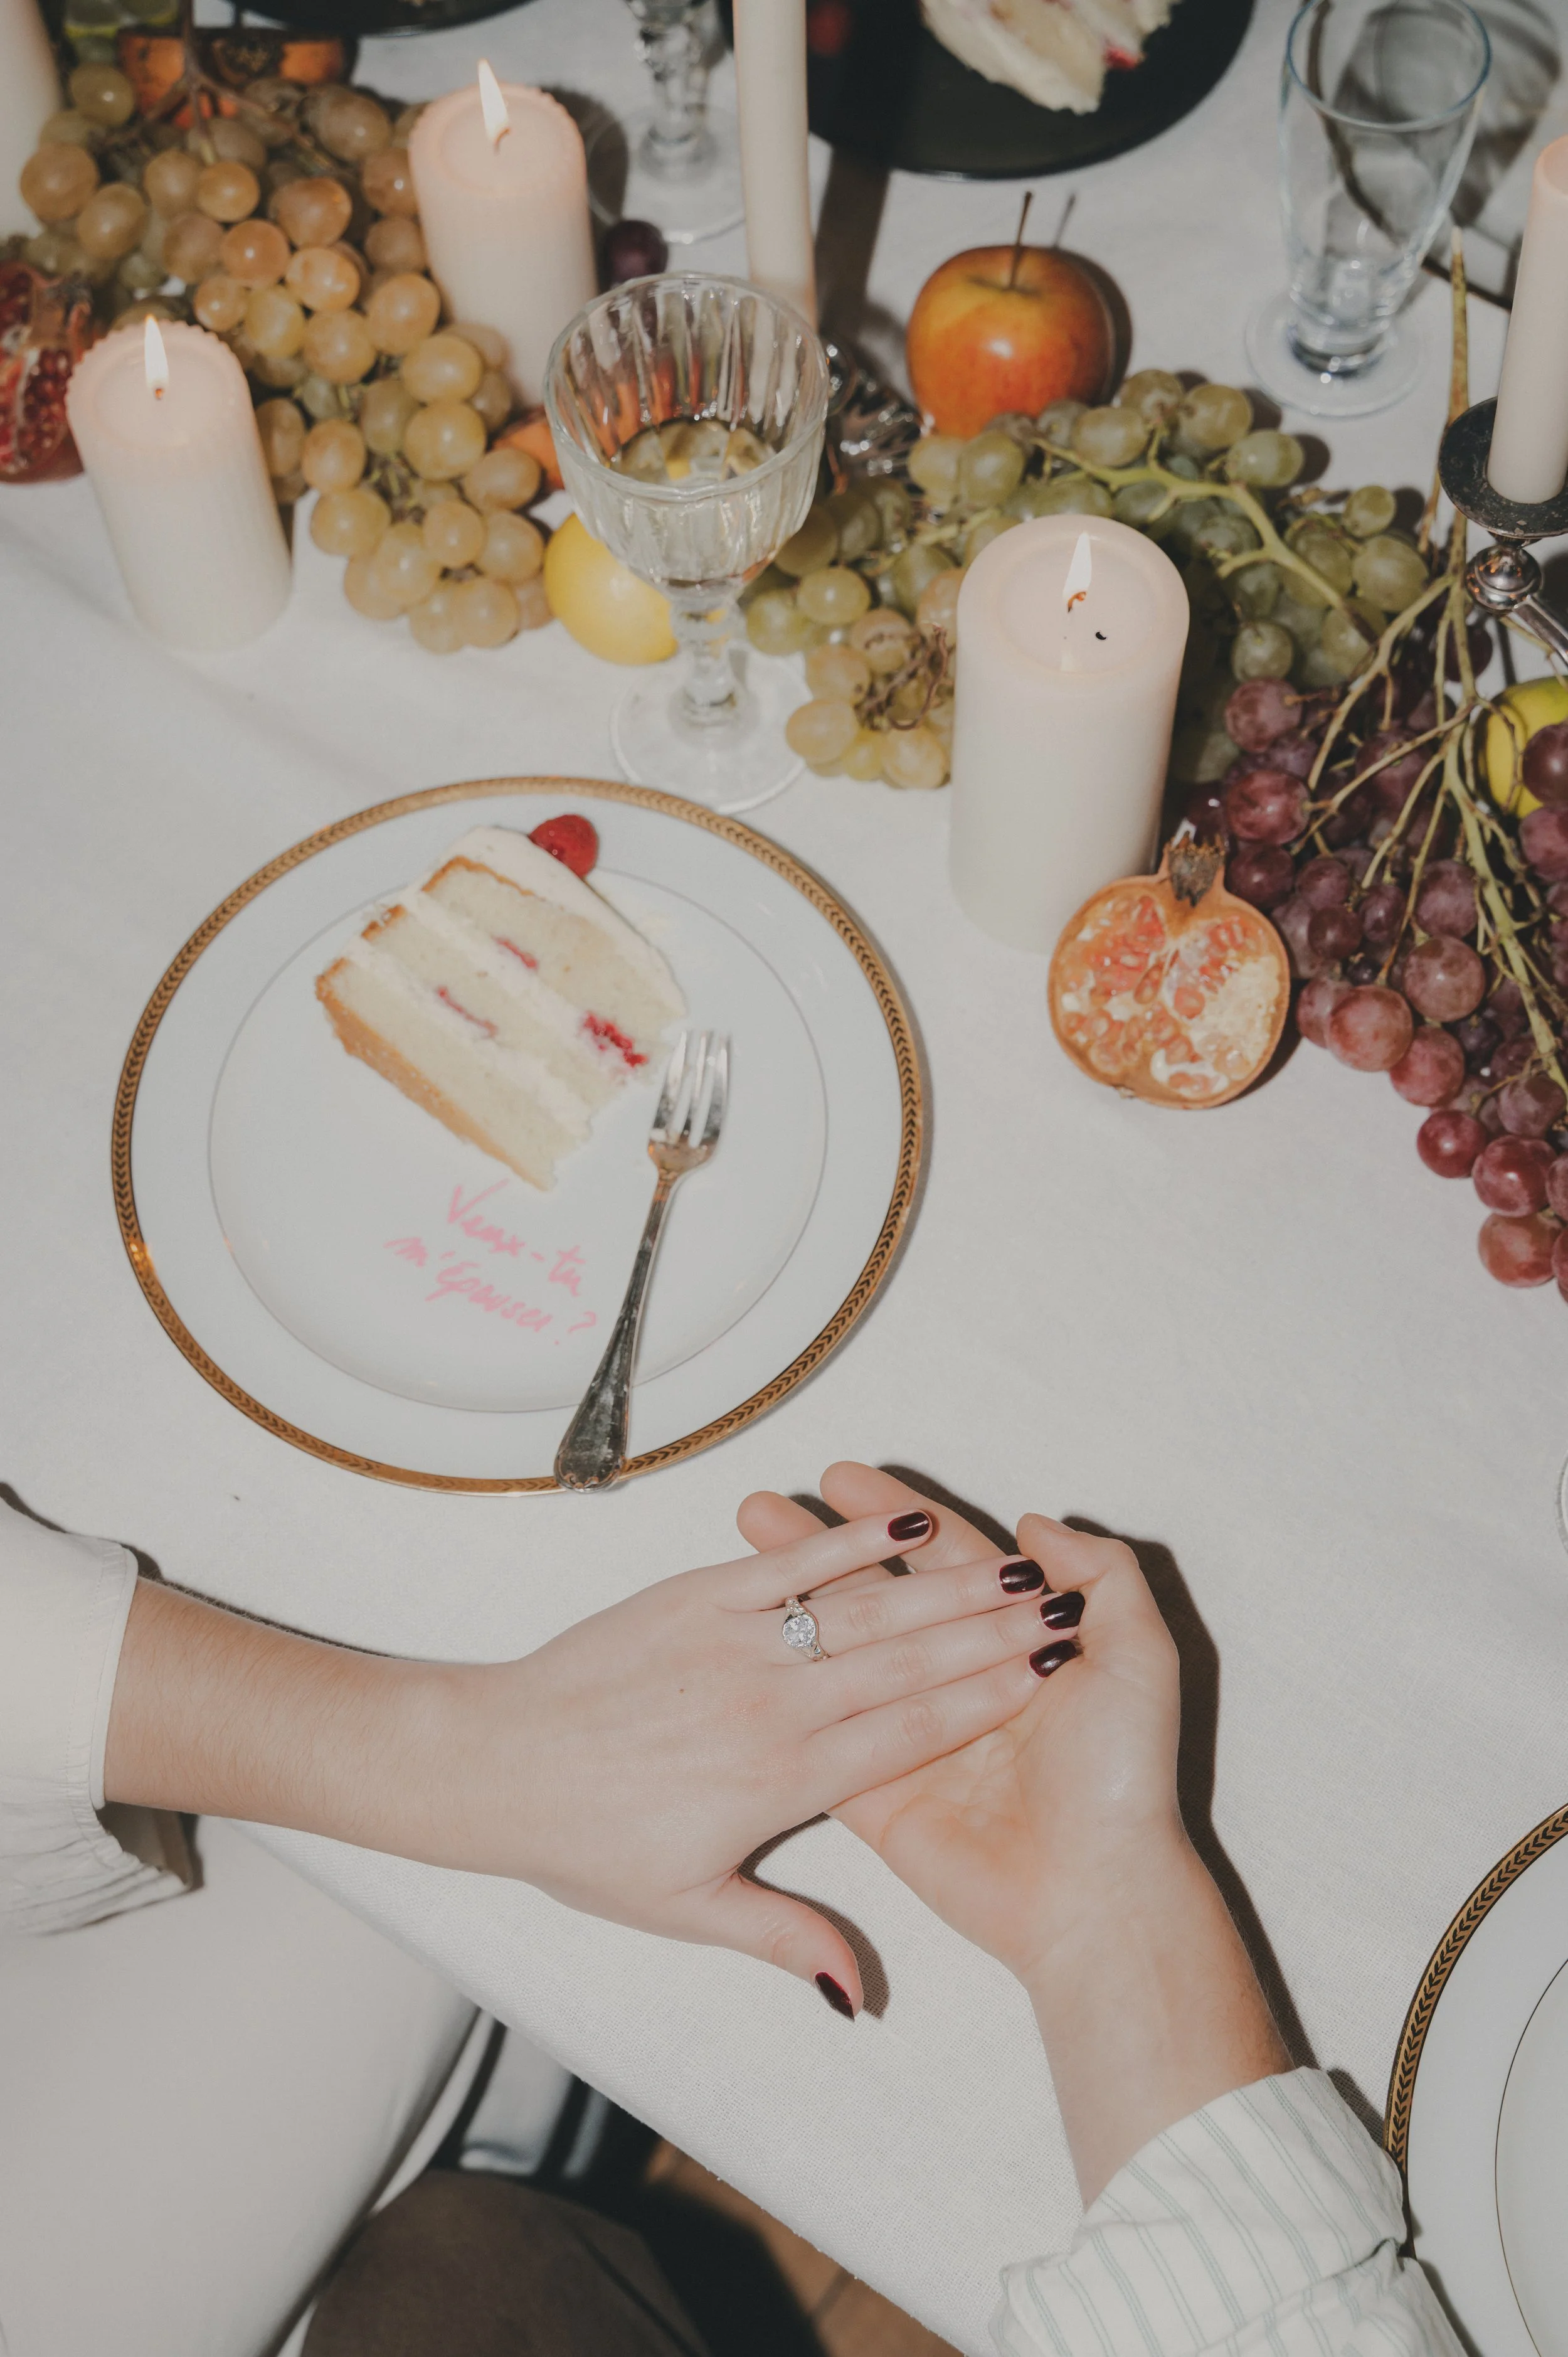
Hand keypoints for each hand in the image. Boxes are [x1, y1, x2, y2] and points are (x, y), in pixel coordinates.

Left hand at [438, 1507, 1062, 2005]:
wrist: (492, 1766)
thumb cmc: (586, 1846)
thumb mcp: (687, 1910)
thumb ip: (782, 1935)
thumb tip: (854, 1992)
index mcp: (778, 1782)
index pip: (910, 1737)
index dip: (986, 1704)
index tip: (1050, 1676)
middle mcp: (769, 1706)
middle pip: (905, 1665)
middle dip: (990, 1633)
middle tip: (1059, 1607)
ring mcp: (733, 1644)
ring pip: (861, 1612)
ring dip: (942, 1587)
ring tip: (1012, 1565)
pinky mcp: (694, 1598)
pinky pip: (786, 1565)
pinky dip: (846, 1541)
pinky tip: (903, 1523)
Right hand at [738, 1466, 1287, 2198]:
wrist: (1095, 1893)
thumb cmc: (1122, 1776)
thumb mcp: (1140, 1657)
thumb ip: (1102, 1576)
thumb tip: (1035, 1525)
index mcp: (1015, 1641)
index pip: (942, 1559)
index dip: (891, 1517)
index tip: (837, 1478)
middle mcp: (959, 1677)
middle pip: (879, 1595)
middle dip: (822, 1546)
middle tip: (764, 1505)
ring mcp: (912, 1731)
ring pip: (841, 1649)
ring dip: (789, 1600)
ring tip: (738, 1550)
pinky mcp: (875, 1789)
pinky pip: (827, 1726)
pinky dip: (787, 1682)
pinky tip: (740, 1640)